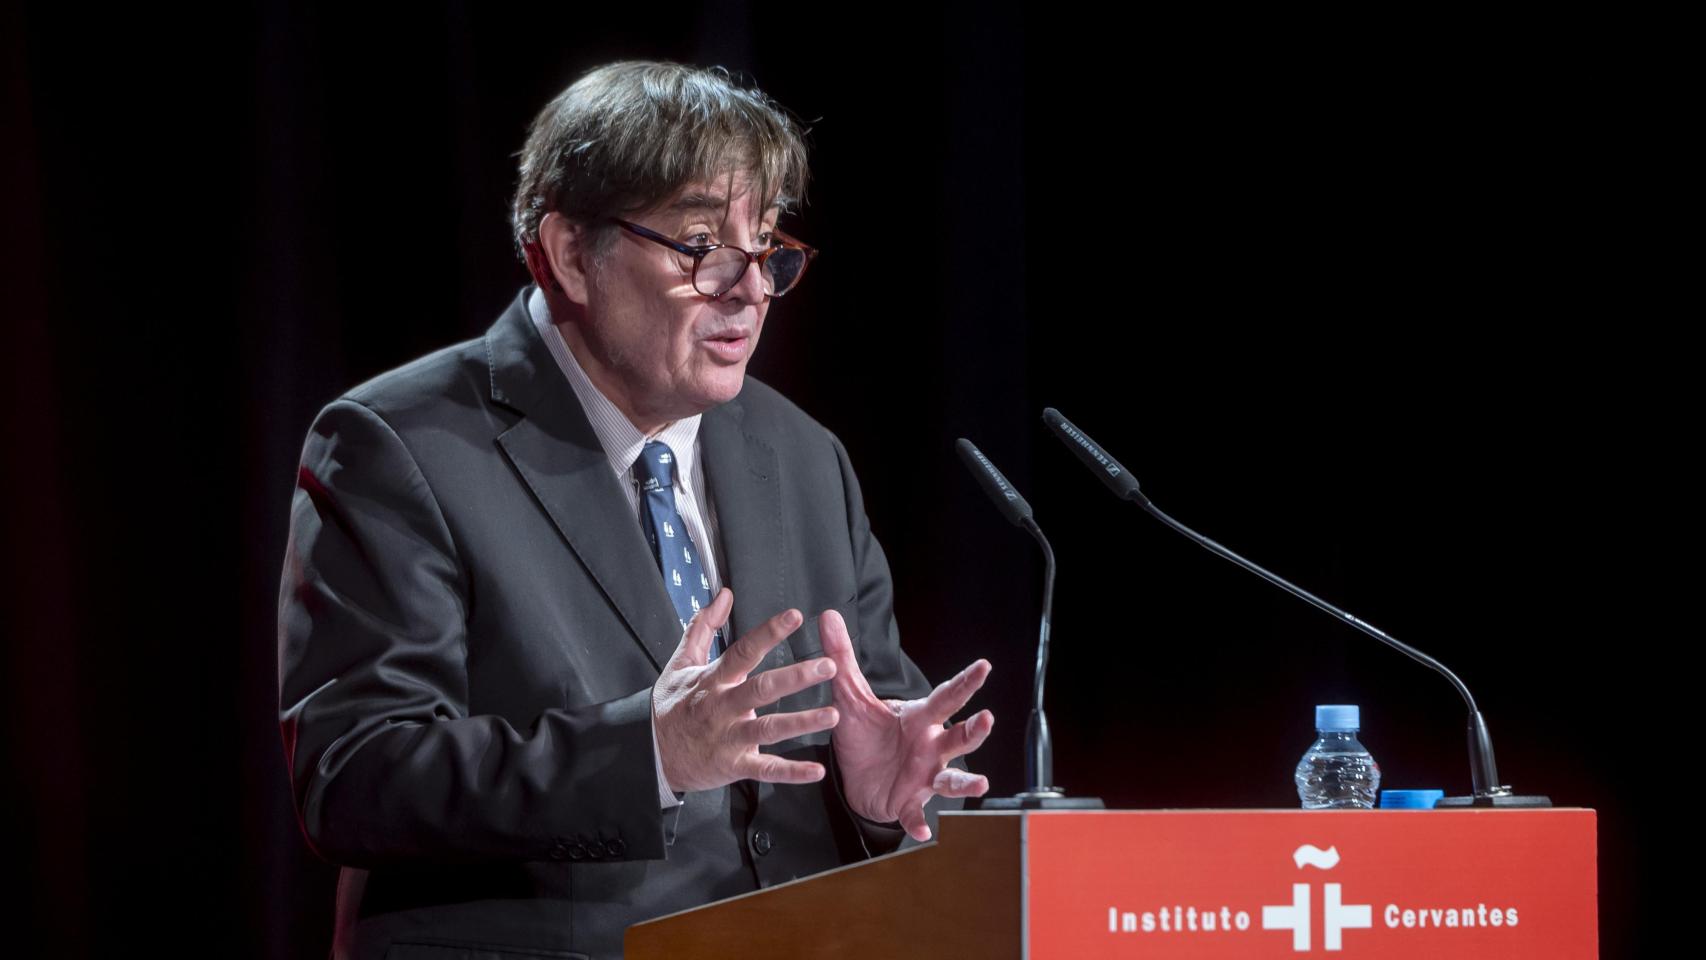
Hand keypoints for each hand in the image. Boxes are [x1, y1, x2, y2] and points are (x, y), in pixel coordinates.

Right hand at [652, 588, 840, 792]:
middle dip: (796, 677)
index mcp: (713, 679)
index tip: (795, 617)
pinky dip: (791, 772)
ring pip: (768, 728)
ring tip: (833, 715)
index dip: (769, 633)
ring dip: (802, 722)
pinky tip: (816, 770)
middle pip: (761, 688)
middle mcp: (722, 707)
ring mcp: (728, 738)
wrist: (650, 754)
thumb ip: (703, 627)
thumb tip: (723, 596)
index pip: (743, 651)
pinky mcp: (733, 765)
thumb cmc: (670, 707)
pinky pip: (765, 770)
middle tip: (828, 666)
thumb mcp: (680, 663)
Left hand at [820, 609, 992, 840]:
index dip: (965, 682)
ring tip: (978, 784)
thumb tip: (828, 616)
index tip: (983, 666)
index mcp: (919, 718)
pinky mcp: (908, 802)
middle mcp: (930, 747)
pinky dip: (919, 822)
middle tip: (986, 719)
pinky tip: (923, 831)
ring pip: (950, 778)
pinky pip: (916, 814)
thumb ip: (842, 658)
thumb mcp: (850, 696)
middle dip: (973, 730)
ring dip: (964, 782)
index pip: (945, 696)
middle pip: (958, 737)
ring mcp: (923, 777)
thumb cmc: (867, 735)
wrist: (858, 779)